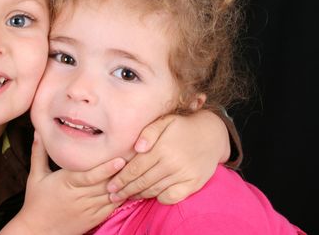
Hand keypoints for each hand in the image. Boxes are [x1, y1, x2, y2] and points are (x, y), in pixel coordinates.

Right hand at [0, 132, 125, 234]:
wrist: (38, 231)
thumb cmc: (36, 202)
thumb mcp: (35, 176)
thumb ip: (38, 153)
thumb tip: (39, 132)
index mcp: (66, 184)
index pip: (89, 176)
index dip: (105, 169)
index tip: (119, 159)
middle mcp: (79, 197)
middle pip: (105, 183)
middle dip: (121, 172)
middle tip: (137, 157)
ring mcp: (88, 209)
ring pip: (111, 195)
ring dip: (124, 184)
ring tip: (138, 169)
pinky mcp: (94, 218)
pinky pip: (112, 207)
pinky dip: (122, 197)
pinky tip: (131, 186)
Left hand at [106, 110, 229, 204]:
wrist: (211, 134)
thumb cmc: (182, 126)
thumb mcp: (164, 121)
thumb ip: (148, 132)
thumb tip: (136, 148)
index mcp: (162, 148)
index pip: (135, 168)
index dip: (121, 179)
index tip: (110, 187)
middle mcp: (172, 163)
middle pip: (143, 182)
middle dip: (125, 191)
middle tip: (113, 196)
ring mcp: (184, 175)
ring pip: (155, 190)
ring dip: (139, 195)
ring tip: (127, 196)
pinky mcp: (193, 184)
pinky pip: (172, 197)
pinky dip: (160, 198)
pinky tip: (152, 195)